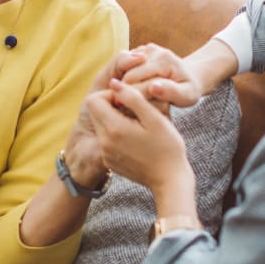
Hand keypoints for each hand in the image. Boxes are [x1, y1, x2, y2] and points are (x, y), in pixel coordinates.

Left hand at [85, 79, 193, 199]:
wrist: (169, 180)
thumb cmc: (168, 147)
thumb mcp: (154, 117)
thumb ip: (133, 97)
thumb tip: (114, 83)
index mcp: (114, 128)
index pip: (94, 99)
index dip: (111, 95)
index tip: (129, 100)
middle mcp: (104, 141)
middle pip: (95, 112)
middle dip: (111, 106)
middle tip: (134, 111)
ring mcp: (106, 153)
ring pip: (100, 126)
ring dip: (114, 120)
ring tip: (137, 126)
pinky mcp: (109, 162)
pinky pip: (105, 140)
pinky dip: (116, 135)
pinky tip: (136, 140)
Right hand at [120, 43, 205, 109]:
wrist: (189, 76)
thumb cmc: (188, 89)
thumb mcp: (187, 95)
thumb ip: (172, 92)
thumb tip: (153, 87)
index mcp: (164, 60)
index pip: (136, 79)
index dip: (130, 96)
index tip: (129, 110)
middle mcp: (152, 50)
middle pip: (127, 75)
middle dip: (125, 92)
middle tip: (125, 108)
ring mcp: (144, 49)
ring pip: (123, 71)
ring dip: (123, 86)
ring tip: (128, 100)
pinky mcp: (139, 51)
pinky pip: (124, 67)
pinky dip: (124, 80)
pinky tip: (131, 92)